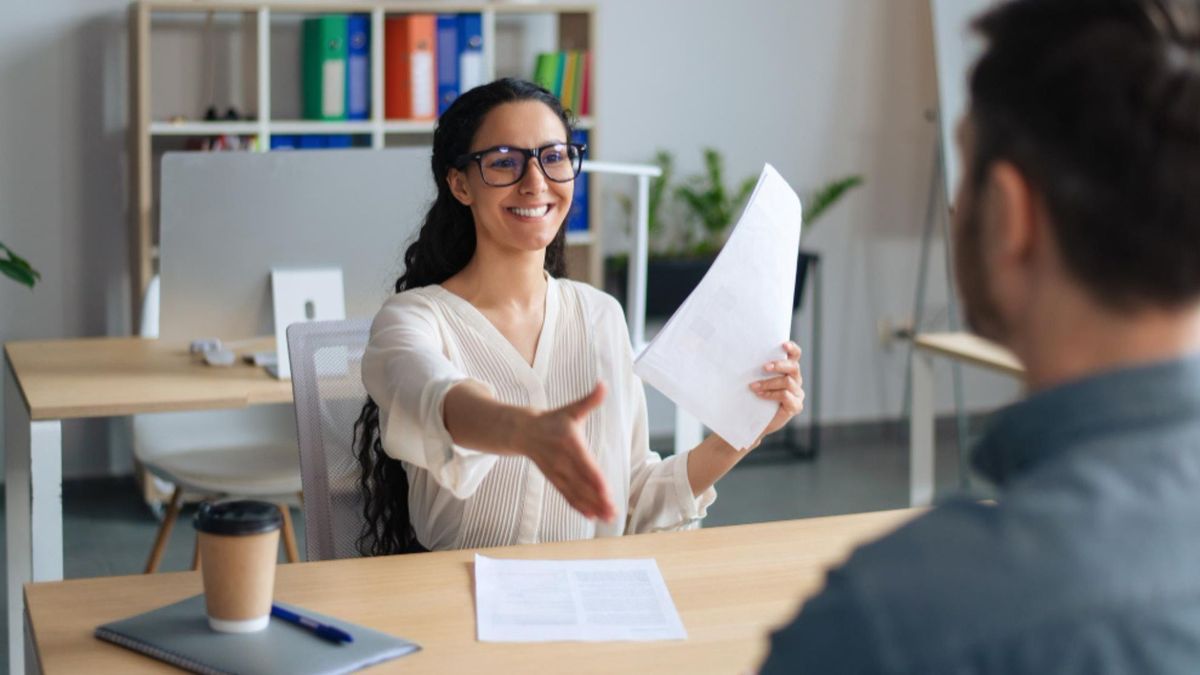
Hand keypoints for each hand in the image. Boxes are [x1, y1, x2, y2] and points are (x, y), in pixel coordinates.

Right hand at [518, 382, 616, 521]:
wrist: (523, 431)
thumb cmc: (553, 420)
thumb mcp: (571, 409)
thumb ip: (589, 400)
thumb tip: (604, 385)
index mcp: (569, 442)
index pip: (585, 464)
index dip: (595, 480)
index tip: (607, 492)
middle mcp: (562, 460)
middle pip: (582, 483)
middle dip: (598, 499)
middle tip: (613, 512)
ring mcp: (557, 472)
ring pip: (576, 493)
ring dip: (592, 506)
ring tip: (608, 517)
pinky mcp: (554, 479)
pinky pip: (566, 495)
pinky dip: (578, 506)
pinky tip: (591, 516)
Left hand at [748, 341, 804, 447]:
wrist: (754, 420)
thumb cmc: (753, 396)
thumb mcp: (755, 379)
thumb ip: (757, 369)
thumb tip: (741, 354)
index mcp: (789, 369)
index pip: (795, 355)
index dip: (792, 348)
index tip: (783, 344)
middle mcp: (796, 380)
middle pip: (793, 367)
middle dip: (779, 365)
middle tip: (764, 367)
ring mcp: (798, 394)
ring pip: (787, 382)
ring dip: (769, 383)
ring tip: (753, 386)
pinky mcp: (795, 406)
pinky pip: (786, 396)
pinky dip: (771, 394)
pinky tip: (760, 395)